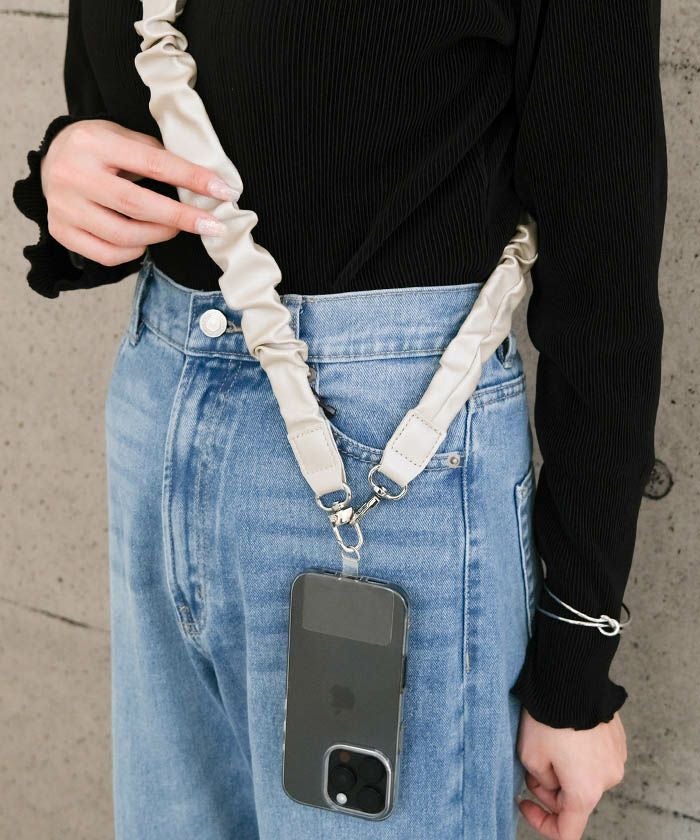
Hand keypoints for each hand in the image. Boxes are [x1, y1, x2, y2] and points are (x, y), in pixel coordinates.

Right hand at [39, 118, 237, 266]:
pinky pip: (107, 255)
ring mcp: (63, 206)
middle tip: (211, 225)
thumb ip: (155, 155)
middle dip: (181, 218)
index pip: (152, 164)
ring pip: (123, 235)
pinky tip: (143, 242)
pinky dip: (133, 252)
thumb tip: (202, 182)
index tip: (222, 191)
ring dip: (159, 235)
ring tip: (174, 228)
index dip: (191, 179)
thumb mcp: (121, 136)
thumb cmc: (97, 148)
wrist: (50, 157)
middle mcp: (72, 174)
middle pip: (137, 206)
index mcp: (92, 142)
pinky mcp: (61, 230)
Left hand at [516, 707, 627, 839]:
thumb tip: (552, 782)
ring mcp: (617, 759)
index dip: (542, 824)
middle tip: (532, 764)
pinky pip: (595, 757)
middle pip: (575, 800)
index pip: (568, 831)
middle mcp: (607, 780)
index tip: (526, 804)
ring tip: (550, 741)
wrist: (571, 680)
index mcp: (585, 791)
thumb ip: (541, 781)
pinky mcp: (618, 740)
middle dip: (550, 787)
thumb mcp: (530, 755)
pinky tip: (566, 732)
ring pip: (585, 776)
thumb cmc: (549, 718)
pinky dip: (580, 753)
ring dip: (566, 768)